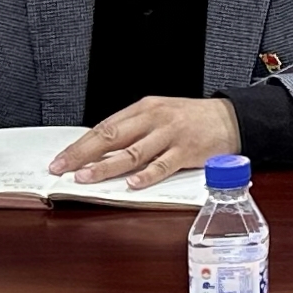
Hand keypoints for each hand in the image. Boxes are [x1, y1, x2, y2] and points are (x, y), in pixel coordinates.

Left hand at [53, 96, 241, 189]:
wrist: (231, 119)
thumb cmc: (192, 120)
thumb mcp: (160, 115)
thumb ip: (134, 131)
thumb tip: (101, 154)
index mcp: (144, 109)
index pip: (105, 126)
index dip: (80, 144)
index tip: (61, 159)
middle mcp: (154, 119)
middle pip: (112, 137)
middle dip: (83, 154)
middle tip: (63, 168)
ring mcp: (170, 135)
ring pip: (132, 152)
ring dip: (106, 166)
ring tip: (87, 177)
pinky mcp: (187, 151)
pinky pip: (163, 165)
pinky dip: (147, 176)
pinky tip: (132, 184)